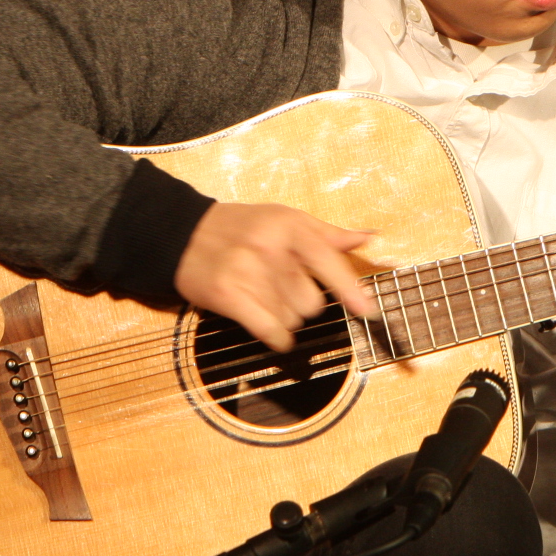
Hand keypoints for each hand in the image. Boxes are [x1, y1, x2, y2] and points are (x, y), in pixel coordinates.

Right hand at [174, 202, 376, 351]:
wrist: (185, 234)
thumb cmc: (244, 228)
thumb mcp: (287, 219)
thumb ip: (329, 234)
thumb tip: (369, 237)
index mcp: (290, 228)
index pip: (329, 262)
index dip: (351, 291)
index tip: (369, 312)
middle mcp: (271, 249)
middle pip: (313, 302)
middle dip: (304, 302)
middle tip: (284, 287)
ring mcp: (248, 273)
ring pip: (293, 320)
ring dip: (285, 316)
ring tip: (265, 296)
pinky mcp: (228, 296)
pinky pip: (270, 331)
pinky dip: (276, 336)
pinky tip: (269, 327)